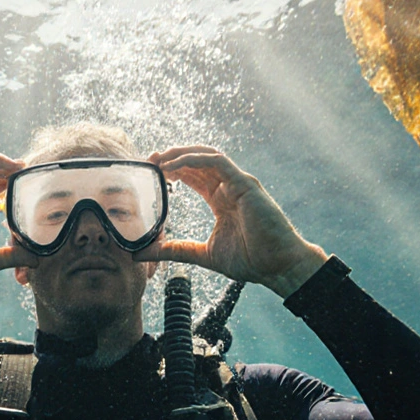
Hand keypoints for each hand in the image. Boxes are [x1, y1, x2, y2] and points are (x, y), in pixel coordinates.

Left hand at [136, 146, 327, 296]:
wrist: (277, 266)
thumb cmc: (250, 260)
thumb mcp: (202, 254)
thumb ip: (174, 250)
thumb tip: (141, 254)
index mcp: (221, 200)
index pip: (193, 175)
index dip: (171, 168)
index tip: (150, 171)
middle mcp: (229, 187)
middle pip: (197, 161)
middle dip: (171, 157)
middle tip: (148, 160)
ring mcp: (238, 183)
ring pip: (207, 155)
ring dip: (181, 153)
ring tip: (159, 159)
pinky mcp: (245, 184)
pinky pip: (218, 161)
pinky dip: (196, 158)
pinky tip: (177, 163)